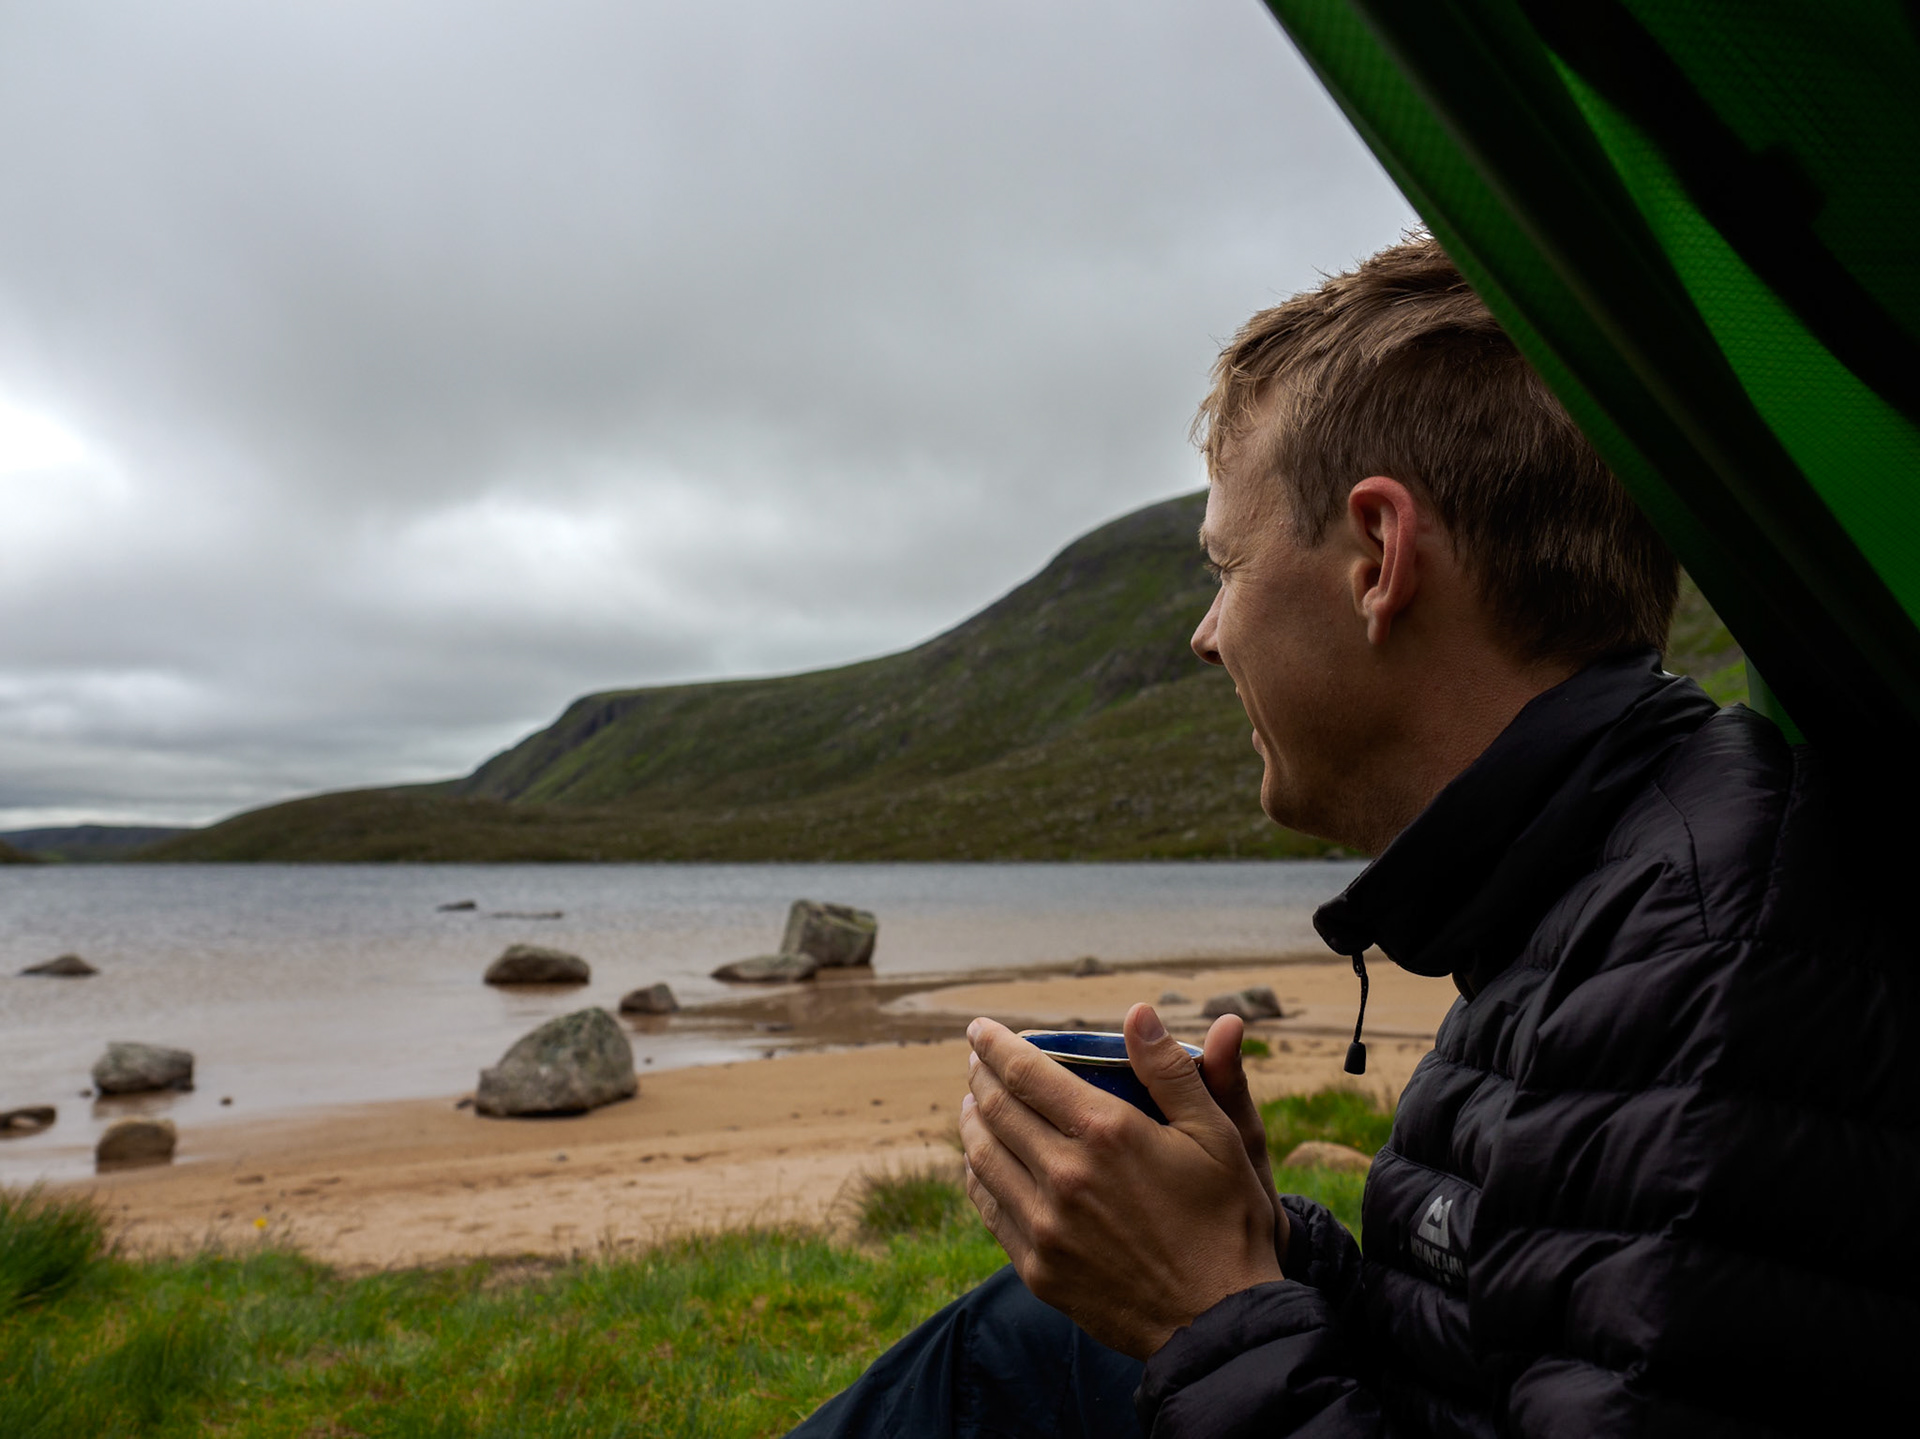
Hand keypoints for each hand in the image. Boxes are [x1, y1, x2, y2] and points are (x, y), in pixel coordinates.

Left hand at [960, 1003, 1283, 1357]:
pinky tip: (985, 1161)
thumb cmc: (1228, 1221)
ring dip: (971, 1121)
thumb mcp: (1219, 1135)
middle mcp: (1065, 1176)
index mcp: (1107, 1133)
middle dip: (980, 1077)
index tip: (980, 1029)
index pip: (1026, 1073)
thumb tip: (1139, 1012)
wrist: (1221, 1325)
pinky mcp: (1038, 1270)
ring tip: (974, 1103)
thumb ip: (1172, 1070)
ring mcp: (1046, 1227)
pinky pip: (990, 1209)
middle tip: (978, 1061)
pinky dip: (979, 1173)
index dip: (996, 1045)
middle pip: (996, 1110)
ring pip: (983, 1157)